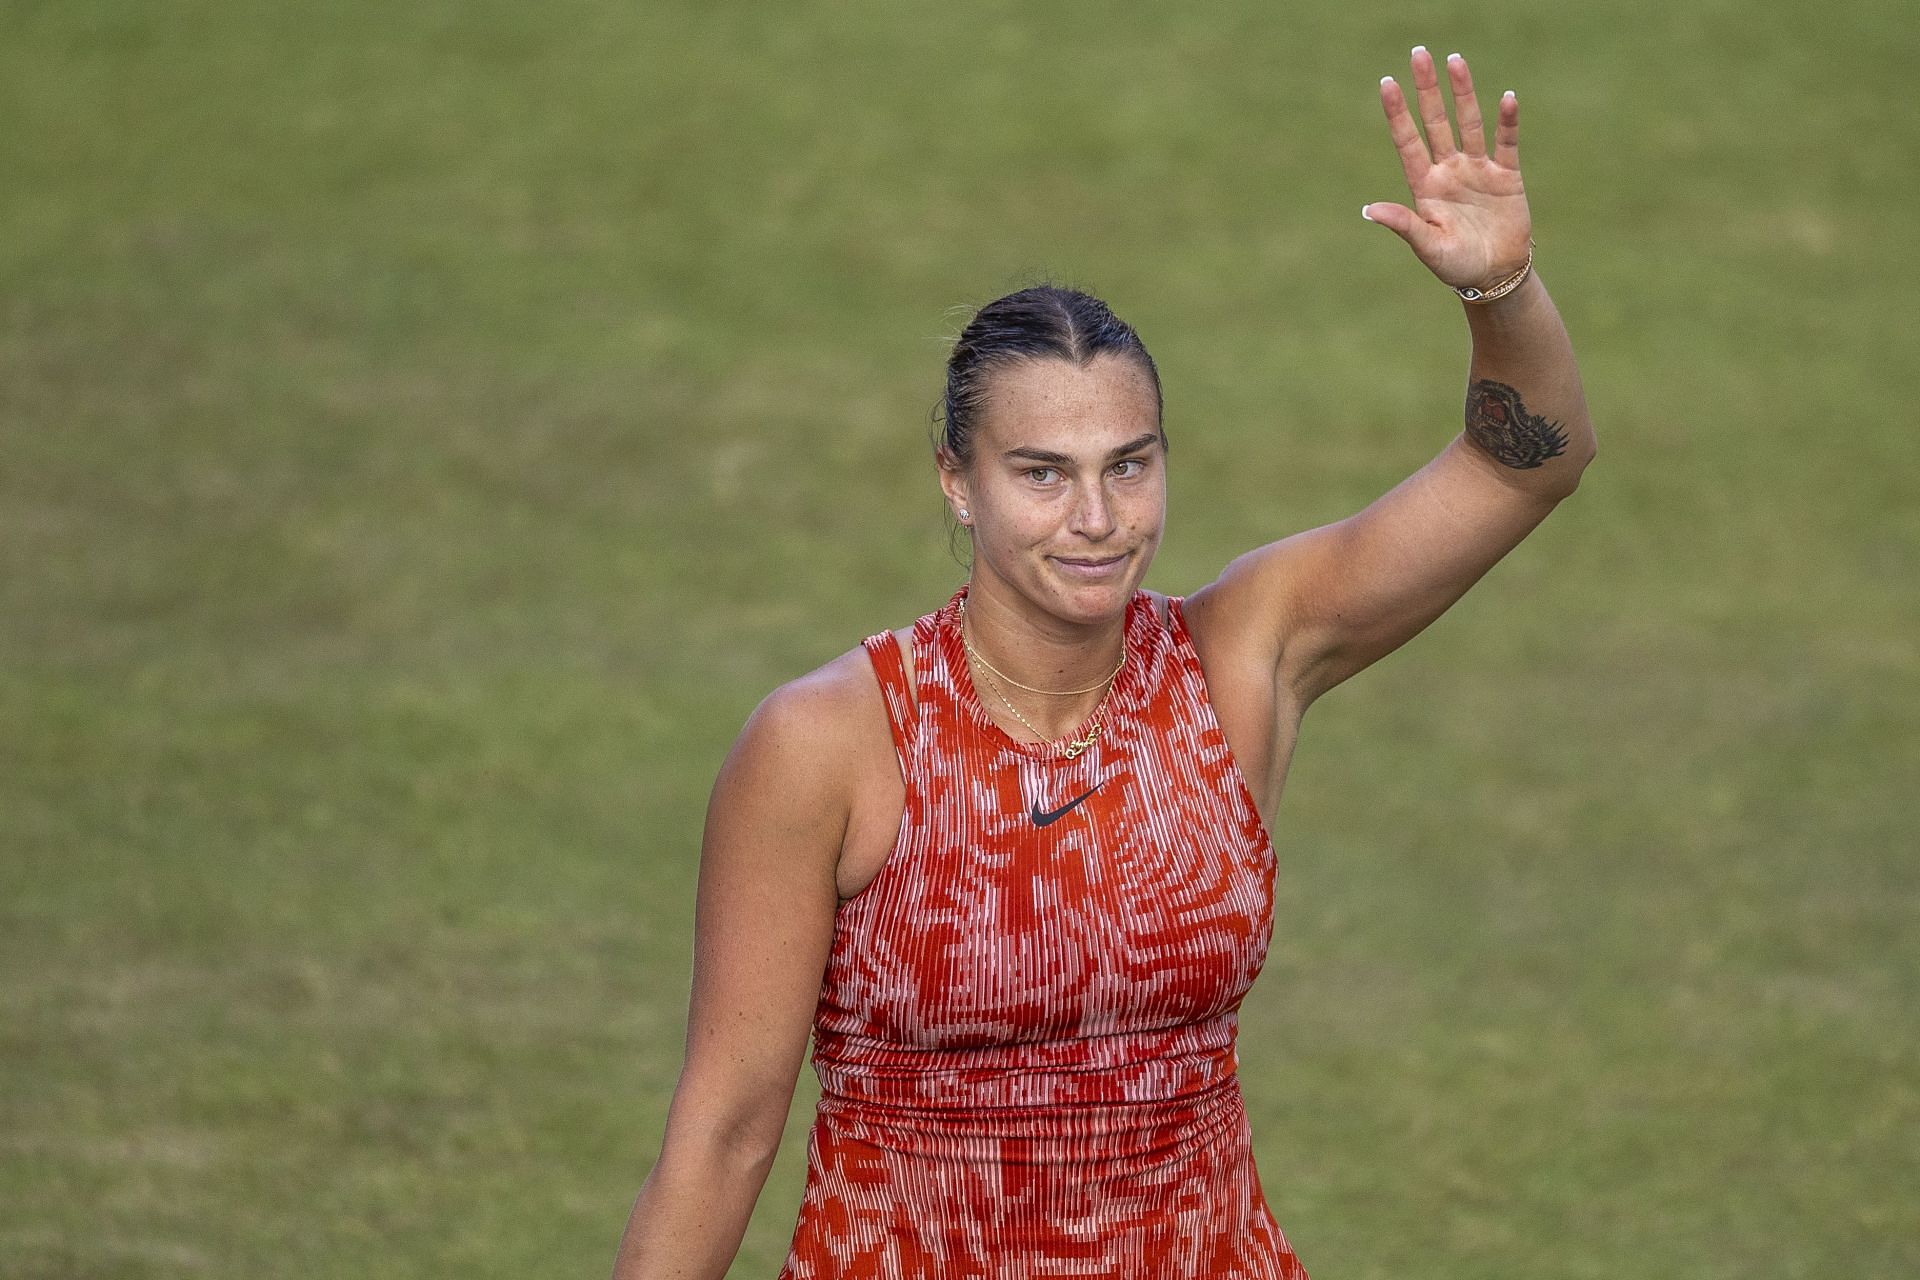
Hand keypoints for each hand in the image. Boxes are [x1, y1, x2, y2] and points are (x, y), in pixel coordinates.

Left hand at [1362, 47, 1531, 292]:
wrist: (1495, 277)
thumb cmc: (1455, 266)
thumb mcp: (1427, 246)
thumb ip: (1403, 224)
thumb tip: (1368, 210)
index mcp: (1425, 186)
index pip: (1408, 141)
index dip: (1397, 112)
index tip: (1387, 83)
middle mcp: (1449, 170)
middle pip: (1436, 121)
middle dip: (1427, 89)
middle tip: (1419, 53)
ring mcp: (1477, 170)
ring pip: (1468, 123)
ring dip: (1463, 93)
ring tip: (1455, 60)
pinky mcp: (1506, 176)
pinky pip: (1506, 143)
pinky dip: (1507, 122)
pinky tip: (1506, 98)